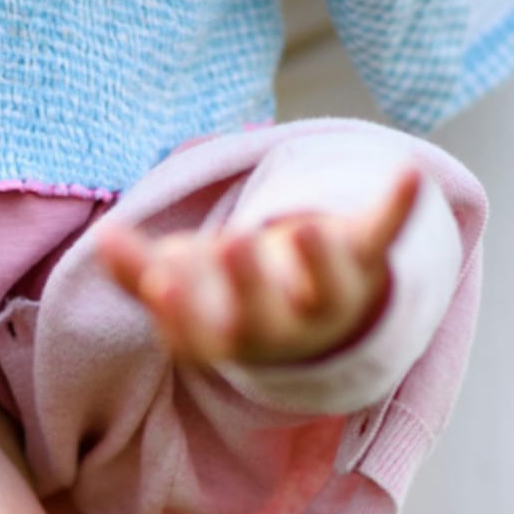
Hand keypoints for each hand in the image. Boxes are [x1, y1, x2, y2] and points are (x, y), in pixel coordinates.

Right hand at [98, 167, 420, 368]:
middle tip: (233, 243)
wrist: (316, 320)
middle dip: (251, 283)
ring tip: (306, 229)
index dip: (181, 314)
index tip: (161, 282)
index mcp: (229, 340)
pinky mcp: (366, 262)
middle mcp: (281, 330)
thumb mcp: (183, 289)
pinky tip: (410, 173)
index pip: (201, 338)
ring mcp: (328, 299)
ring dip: (321, 261)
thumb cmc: (230, 298)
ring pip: (328, 290)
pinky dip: (398, 207)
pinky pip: (384, 237)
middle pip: (265, 319)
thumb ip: (139, 271)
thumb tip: (103, 239)